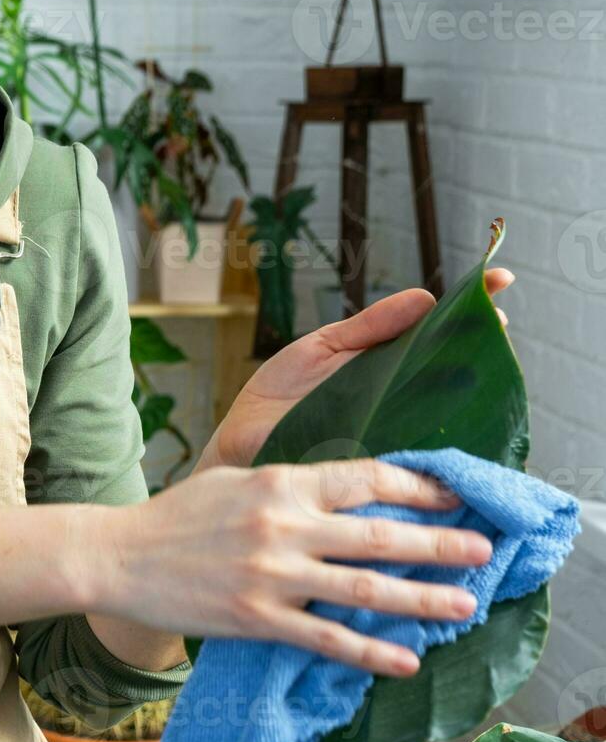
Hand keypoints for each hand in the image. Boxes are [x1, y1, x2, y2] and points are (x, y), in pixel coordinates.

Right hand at [92, 458, 493, 675]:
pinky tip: (404, 660)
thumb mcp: (235, 480)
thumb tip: (344, 488)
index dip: (417, 486)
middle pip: (380, 535)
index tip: (450, 495)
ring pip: (365, 589)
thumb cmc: (176, 515)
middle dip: (440, 543)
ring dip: (423, 598)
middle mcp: (283, 525)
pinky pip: (327, 639)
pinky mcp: (257, 618)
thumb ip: (288, 485)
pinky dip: (371, 653)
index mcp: (279, 483)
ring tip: (464, 603)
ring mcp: (272, 575)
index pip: (366, 479)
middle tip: (483, 549)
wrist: (118, 555)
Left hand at [201, 268, 515, 470]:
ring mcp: (395, 428)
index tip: (501, 279)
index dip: (471, 306)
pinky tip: (464, 423)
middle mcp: (400, 396)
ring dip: (474, 387)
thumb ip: (369, 326)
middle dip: (482, 342)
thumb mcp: (321, 348)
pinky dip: (445, 440)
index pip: (438, 329)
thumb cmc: (278, 394)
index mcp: (386, 361)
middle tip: (497, 321)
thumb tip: (425, 297)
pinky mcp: (382, 461)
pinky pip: (422, 452)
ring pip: (450, 409)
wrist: (240, 441)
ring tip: (489, 356)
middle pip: (456, 367)